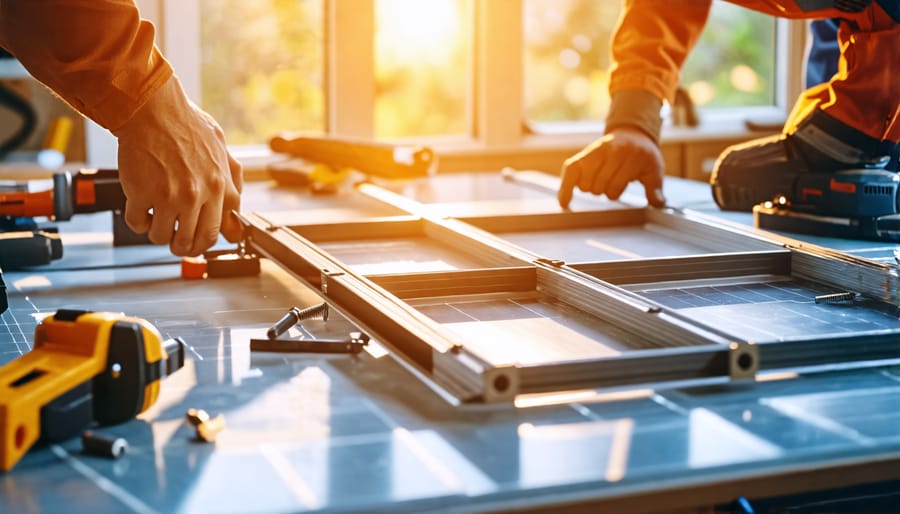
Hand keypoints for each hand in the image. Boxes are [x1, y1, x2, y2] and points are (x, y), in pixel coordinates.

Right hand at [113, 76, 242, 256]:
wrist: (153, 109)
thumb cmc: (185, 124)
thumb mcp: (220, 149)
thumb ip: (232, 179)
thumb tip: (237, 207)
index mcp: (218, 187)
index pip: (218, 231)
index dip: (205, 242)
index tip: (198, 242)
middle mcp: (196, 195)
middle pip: (192, 242)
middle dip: (182, 246)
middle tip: (175, 239)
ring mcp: (169, 197)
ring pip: (162, 238)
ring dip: (157, 232)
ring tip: (156, 217)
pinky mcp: (142, 194)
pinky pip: (137, 224)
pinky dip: (137, 221)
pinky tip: (140, 207)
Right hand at [558, 127, 665, 208]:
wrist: (632, 133)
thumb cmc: (643, 155)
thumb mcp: (655, 169)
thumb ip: (655, 187)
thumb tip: (658, 203)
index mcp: (629, 155)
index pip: (615, 186)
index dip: (617, 191)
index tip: (624, 182)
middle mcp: (610, 151)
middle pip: (599, 187)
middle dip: (604, 190)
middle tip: (612, 179)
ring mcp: (594, 152)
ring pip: (585, 184)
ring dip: (591, 188)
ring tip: (600, 180)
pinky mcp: (582, 155)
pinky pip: (569, 172)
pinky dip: (565, 188)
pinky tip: (564, 202)